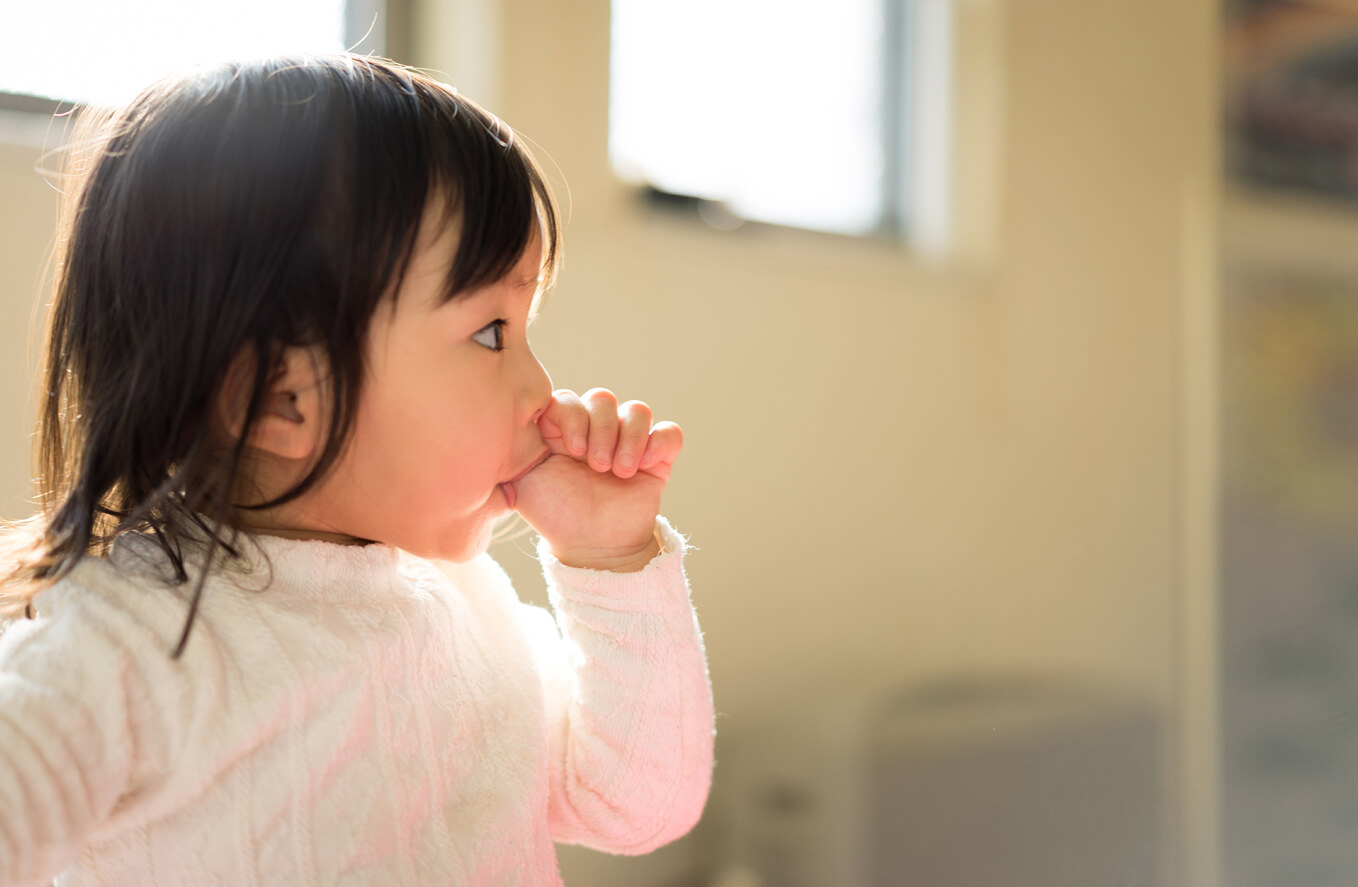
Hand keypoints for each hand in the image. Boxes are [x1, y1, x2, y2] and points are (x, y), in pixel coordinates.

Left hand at [511, 388, 682, 571]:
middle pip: (602, 398)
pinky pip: (668, 433)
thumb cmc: (555, 516)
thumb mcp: (521, 487)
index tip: (570, 449)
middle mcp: (595, 430)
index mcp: (562, 429)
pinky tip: (646, 465)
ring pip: (637, 410)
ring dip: (629, 439)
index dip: (572, 416)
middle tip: (596, 466)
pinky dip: (660, 443)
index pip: (567, 398)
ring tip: (619, 473)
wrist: (592, 548)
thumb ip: (508, 457)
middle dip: (600, 430)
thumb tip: (492, 434)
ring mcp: (627, 441)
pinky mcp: (656, 458)